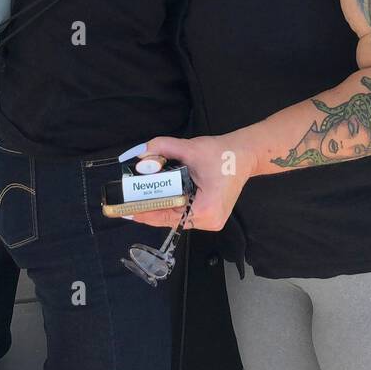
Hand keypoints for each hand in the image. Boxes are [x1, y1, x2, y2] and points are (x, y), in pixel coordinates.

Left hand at [123, 133, 255, 232]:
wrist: (245, 155)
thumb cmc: (222, 154)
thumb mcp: (190, 148)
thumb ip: (163, 147)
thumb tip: (140, 154)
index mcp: (205, 209)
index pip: (166, 216)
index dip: (145, 212)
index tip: (125, 210)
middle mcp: (209, 221)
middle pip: (169, 219)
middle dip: (150, 208)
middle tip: (127, 201)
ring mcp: (211, 222)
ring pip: (176, 218)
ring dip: (160, 207)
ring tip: (139, 198)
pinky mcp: (211, 217)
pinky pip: (184, 214)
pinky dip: (172, 206)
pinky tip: (159, 197)